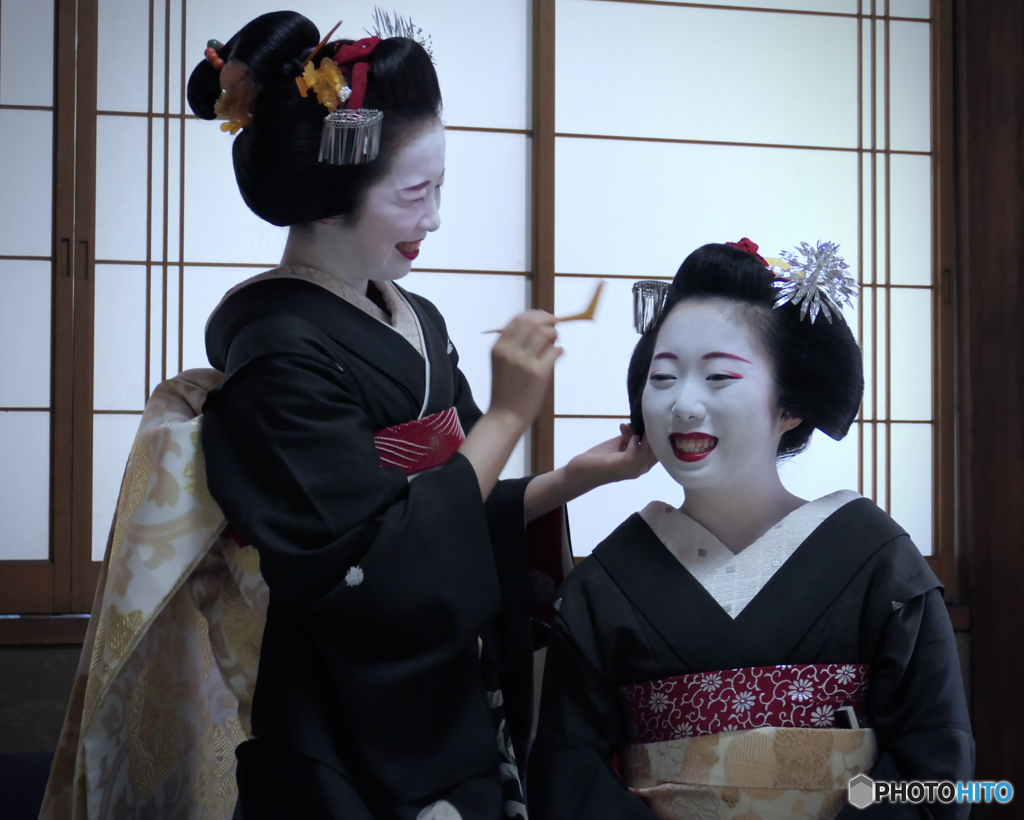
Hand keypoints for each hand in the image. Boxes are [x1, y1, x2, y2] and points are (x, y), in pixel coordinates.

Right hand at [488, 310, 562, 430]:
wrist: (505, 416)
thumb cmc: (505, 390)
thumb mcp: (502, 363)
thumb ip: (514, 345)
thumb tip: (539, 325)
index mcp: (498, 347)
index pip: (519, 319)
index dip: (536, 315)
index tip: (546, 317)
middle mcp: (509, 351)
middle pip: (533, 323)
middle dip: (548, 321)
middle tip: (556, 327)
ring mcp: (524, 362)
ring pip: (545, 334)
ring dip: (555, 335)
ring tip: (555, 344)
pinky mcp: (539, 373)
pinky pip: (555, 351)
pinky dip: (559, 350)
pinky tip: (558, 355)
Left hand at [565, 424, 657, 486]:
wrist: (580, 473)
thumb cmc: (599, 459)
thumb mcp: (619, 444)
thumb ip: (629, 436)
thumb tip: (633, 426)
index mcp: (642, 464)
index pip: (660, 450)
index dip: (662, 436)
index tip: (660, 419)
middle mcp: (641, 469)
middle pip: (658, 450)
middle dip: (656, 433)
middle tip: (653, 417)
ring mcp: (632, 469)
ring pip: (649, 452)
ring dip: (646, 435)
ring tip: (644, 422)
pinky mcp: (621, 466)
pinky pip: (635, 454)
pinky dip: (635, 444)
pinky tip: (633, 436)